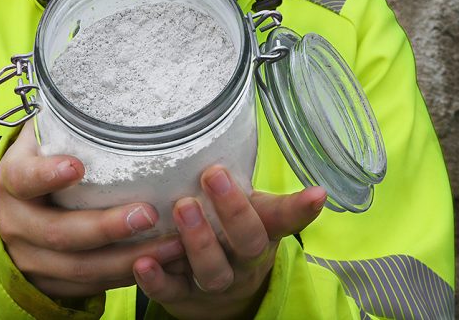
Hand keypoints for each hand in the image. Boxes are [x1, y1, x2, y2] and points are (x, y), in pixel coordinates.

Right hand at [0, 121, 185, 298]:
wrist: (9, 214)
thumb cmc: (38, 164)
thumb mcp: (39, 139)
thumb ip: (64, 119)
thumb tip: (109, 79)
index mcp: (10, 181)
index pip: (23, 178)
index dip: (47, 174)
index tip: (77, 166)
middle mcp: (15, 224)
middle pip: (60, 233)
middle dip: (107, 227)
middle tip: (148, 213)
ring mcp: (32, 260)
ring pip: (81, 269)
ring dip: (131, 260)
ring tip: (175, 245)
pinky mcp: (52, 285)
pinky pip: (92, 288)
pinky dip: (130, 278)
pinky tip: (165, 265)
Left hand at [132, 165, 325, 319]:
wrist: (224, 298)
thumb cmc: (234, 236)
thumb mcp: (255, 215)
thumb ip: (263, 193)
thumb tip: (284, 161)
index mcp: (263, 236)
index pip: (281, 220)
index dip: (299, 208)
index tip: (316, 192)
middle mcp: (243, 262)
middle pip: (247, 244)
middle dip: (234, 212)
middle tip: (213, 177)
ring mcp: (215, 283)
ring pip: (213, 271)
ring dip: (197, 241)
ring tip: (182, 209)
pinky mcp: (182, 298)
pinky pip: (170, 292)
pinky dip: (156, 279)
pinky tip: (142, 262)